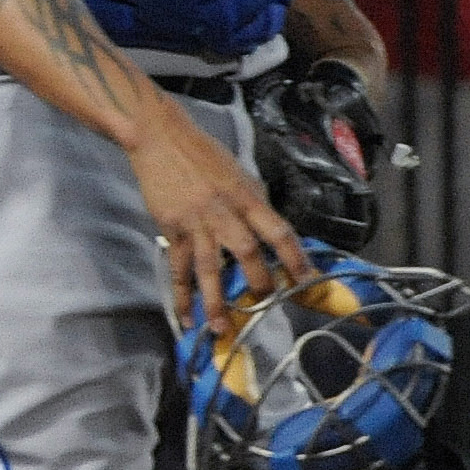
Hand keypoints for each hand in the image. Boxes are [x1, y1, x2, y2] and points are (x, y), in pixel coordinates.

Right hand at [125, 90, 312, 326]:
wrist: (160, 139)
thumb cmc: (204, 154)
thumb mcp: (239, 173)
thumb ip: (254, 203)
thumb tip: (271, 233)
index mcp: (247, 197)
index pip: (279, 232)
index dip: (296, 259)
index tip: (308, 283)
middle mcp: (224, 212)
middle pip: (247, 253)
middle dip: (260, 283)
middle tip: (267, 306)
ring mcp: (196, 223)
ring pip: (210, 268)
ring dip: (216, 301)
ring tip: (223, 330)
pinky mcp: (172, 230)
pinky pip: (178, 269)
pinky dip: (181, 295)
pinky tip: (185, 317)